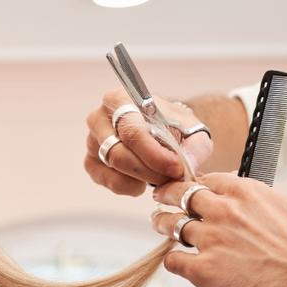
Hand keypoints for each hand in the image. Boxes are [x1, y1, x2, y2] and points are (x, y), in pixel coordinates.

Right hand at [84, 88, 213, 195]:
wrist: (164, 130)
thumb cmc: (174, 127)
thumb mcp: (193, 130)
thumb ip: (196, 147)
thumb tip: (186, 166)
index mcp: (120, 100)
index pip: (131, 131)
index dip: (154, 155)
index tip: (176, 168)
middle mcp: (99, 118)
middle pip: (118, 153)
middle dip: (148, 171)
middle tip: (171, 177)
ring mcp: (92, 141)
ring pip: (112, 168)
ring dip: (140, 179)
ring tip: (160, 177)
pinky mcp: (90, 161)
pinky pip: (105, 180)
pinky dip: (126, 186)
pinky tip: (142, 183)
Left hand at [150, 173, 286, 286]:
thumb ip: (262, 201)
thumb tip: (253, 200)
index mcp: (245, 193)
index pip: (206, 179)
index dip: (194, 184)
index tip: (188, 188)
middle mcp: (223, 212)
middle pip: (180, 195)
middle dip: (167, 195)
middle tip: (161, 199)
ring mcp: (210, 240)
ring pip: (170, 224)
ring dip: (163, 224)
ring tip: (160, 225)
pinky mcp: (203, 269)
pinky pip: (173, 261)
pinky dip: (174, 262)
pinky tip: (180, 263)